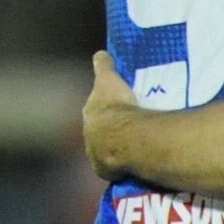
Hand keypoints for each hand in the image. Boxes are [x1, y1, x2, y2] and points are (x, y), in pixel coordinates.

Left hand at [82, 50, 136, 180]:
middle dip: (109, 128)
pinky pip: (116, 165)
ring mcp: (96, 155)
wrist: (125, 139)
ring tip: (134, 143)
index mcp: (89, 114)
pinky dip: (123, 162)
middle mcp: (88, 136)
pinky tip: (135, 159)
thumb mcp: (109, 81)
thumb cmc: (117, 107)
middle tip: (127, 124)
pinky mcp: (106, 171)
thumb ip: (104, 67)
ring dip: (116, 146)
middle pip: (99, 131)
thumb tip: (100, 53)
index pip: (94, 109)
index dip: (104, 107)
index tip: (113, 106)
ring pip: (106, 149)